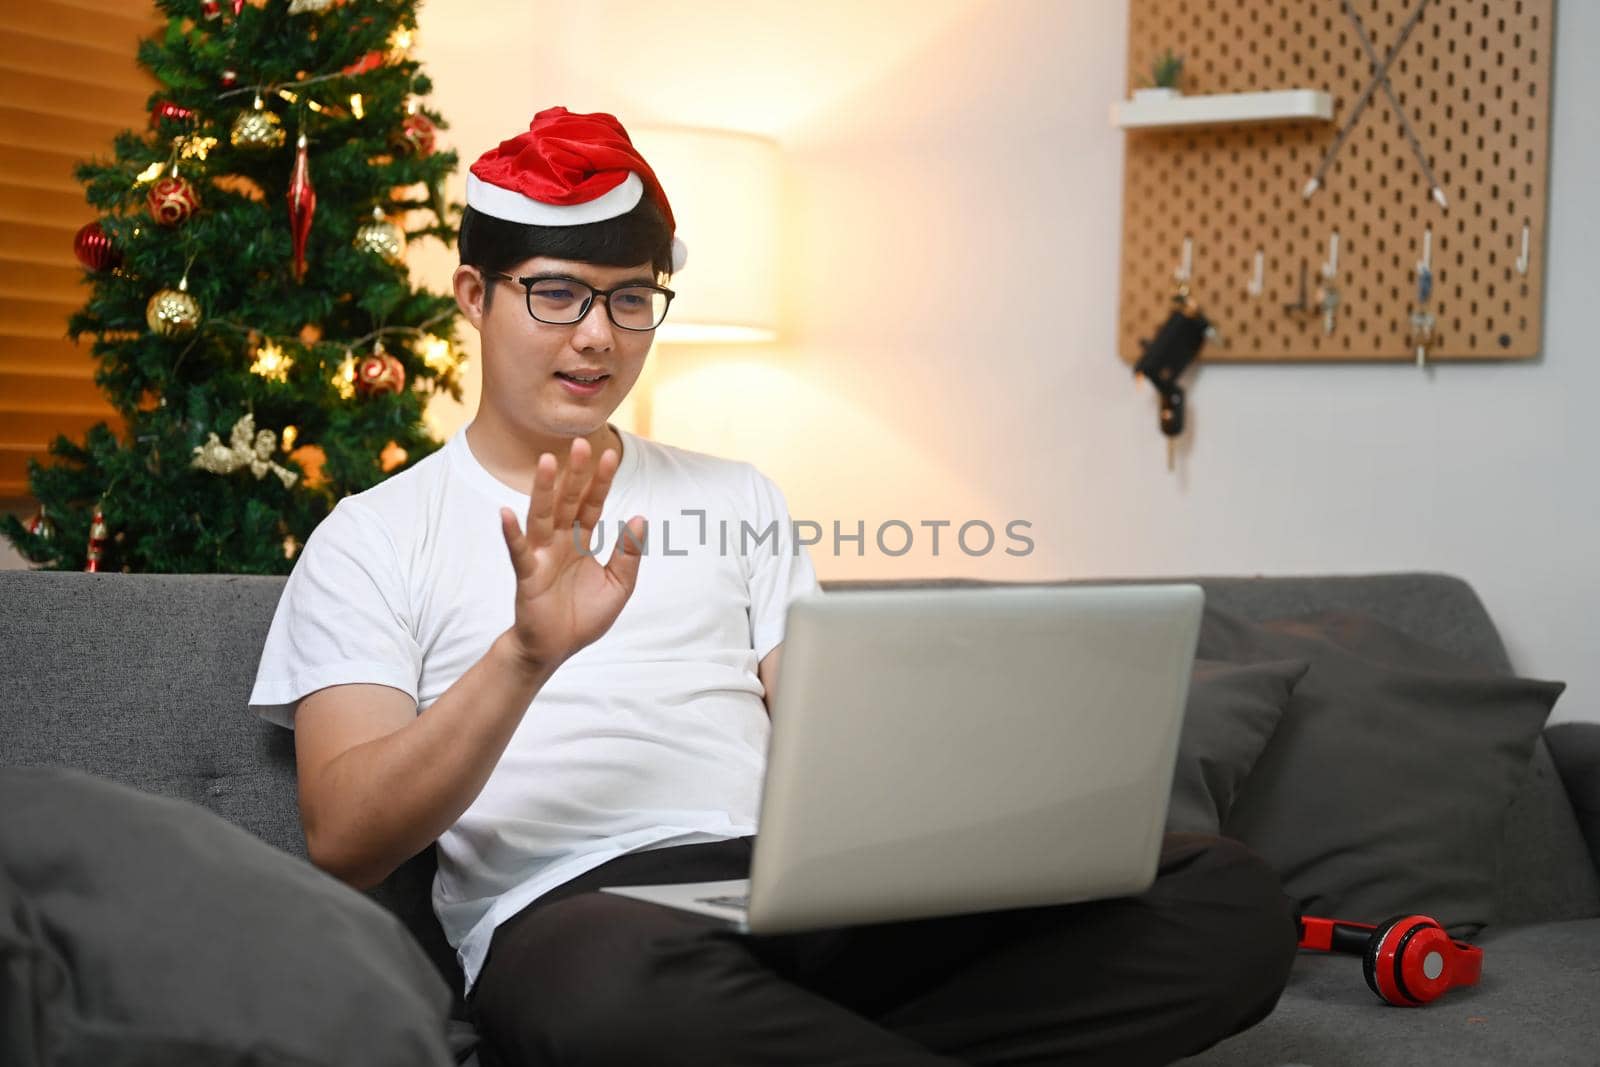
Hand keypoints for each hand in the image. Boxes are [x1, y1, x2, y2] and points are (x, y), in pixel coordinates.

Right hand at [497, 436, 645, 673]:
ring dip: (543, 489)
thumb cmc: (584, 615)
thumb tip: (640, 518)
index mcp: (581, 540)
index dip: (601, 481)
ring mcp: (541, 555)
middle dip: (574, 473)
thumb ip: (629, 554)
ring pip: (542, 516)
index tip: (611, 455)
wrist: (556, 648)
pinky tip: (506, 513)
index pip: (592, 504)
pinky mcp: (528, 575)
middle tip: (580, 443)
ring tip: (547, 462)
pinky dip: (511, 533)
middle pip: (567, 501)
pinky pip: (519, 551)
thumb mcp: (618, 585)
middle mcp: (559, 541)